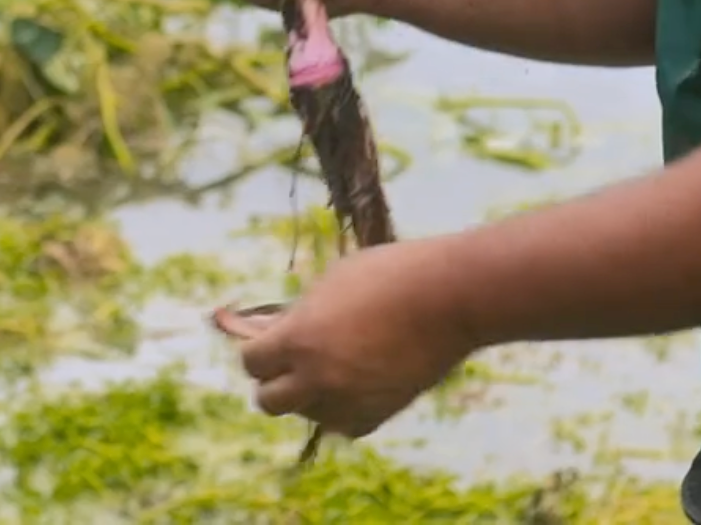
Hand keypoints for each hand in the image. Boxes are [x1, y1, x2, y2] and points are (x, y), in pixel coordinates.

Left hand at [232, 242, 475, 439]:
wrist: (448, 297)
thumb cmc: (387, 275)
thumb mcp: (330, 284)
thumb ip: (296, 315)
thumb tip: (266, 330)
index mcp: (298, 339)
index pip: (252, 362)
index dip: (259, 350)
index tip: (270, 341)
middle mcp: (316, 377)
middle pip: (268, 401)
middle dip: (275, 381)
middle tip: (292, 363)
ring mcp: (346, 401)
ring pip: (308, 414)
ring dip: (311, 394)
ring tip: (336, 363)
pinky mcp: (376, 415)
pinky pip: (342, 425)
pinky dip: (343, 409)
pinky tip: (356, 382)